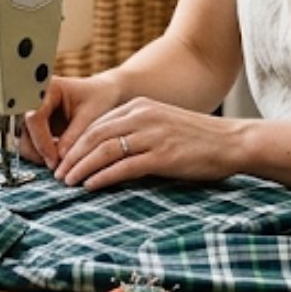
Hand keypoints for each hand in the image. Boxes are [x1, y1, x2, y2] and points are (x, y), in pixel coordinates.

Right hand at [21, 72, 125, 168]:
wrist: (103, 94)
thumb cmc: (99, 99)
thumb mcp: (91, 117)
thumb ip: (74, 137)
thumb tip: (59, 159)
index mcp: (48, 88)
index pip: (34, 117)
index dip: (42, 141)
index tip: (54, 160)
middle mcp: (34, 98)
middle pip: (24, 130)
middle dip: (38, 150)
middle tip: (57, 164)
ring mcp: (32, 112)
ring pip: (24, 140)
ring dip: (39, 154)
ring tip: (61, 159)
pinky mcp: (34, 125)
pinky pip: (30, 144)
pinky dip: (41, 153)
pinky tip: (58, 155)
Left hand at [55, 98, 247, 191]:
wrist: (232, 141)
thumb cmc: (198, 138)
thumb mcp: (162, 123)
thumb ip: (137, 130)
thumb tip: (109, 150)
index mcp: (140, 106)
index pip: (97, 124)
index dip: (75, 143)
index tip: (62, 159)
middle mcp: (142, 116)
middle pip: (94, 136)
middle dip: (72, 156)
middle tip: (58, 174)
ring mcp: (152, 135)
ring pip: (104, 151)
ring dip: (82, 168)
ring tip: (68, 182)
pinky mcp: (163, 156)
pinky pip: (124, 166)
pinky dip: (103, 177)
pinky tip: (91, 186)